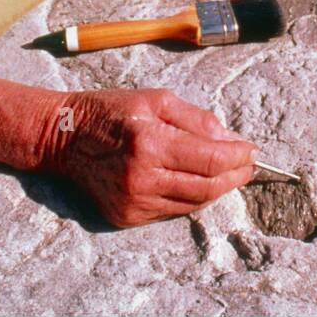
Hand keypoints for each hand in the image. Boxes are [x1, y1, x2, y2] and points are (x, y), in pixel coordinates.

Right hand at [44, 88, 256, 227]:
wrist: (63, 137)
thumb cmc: (111, 111)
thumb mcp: (157, 99)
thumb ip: (197, 119)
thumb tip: (230, 140)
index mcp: (149, 143)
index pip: (210, 159)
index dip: (238, 157)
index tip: (253, 150)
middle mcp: (141, 178)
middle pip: (207, 187)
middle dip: (234, 176)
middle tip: (248, 165)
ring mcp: (132, 202)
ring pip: (192, 203)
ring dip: (216, 189)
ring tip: (229, 173)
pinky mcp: (125, 217)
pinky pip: (172, 211)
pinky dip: (191, 198)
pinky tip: (198, 182)